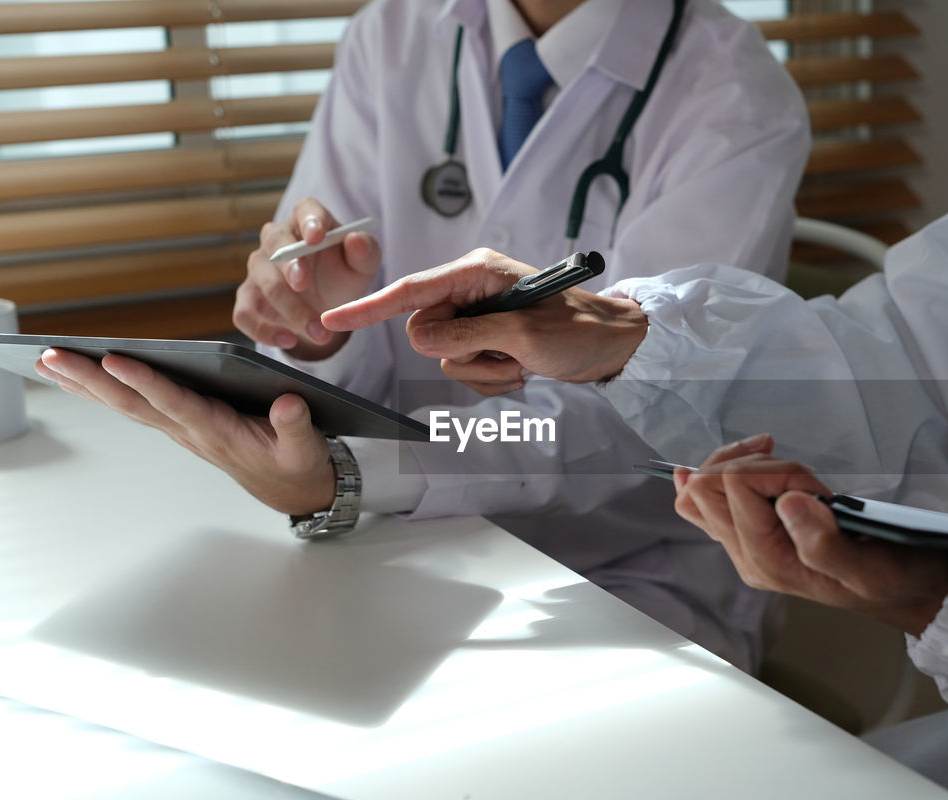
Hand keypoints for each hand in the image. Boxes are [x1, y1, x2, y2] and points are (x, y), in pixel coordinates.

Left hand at [36, 349, 335, 515]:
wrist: (291, 488)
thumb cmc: (295, 464)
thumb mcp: (306, 448)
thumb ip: (296, 426)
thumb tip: (288, 403)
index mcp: (220, 431)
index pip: (176, 403)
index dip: (146, 382)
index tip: (116, 360)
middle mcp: (191, 430)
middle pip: (133, 403)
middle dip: (91, 380)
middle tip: (53, 357)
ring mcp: (182, 428)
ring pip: (127, 404)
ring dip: (86, 384)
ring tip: (49, 361)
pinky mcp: (181, 424)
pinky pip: (135, 405)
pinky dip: (105, 390)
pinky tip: (81, 376)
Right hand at [234, 197, 381, 360]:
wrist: (327, 307)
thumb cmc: (343, 275)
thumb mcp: (362, 266)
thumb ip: (365, 252)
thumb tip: (357, 240)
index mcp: (308, 221)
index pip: (305, 210)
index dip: (309, 221)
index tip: (316, 237)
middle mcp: (277, 239)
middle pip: (276, 243)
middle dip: (289, 264)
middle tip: (303, 284)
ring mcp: (259, 268)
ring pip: (263, 282)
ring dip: (289, 308)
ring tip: (318, 332)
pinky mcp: (249, 298)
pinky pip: (244, 313)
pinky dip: (263, 330)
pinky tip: (288, 340)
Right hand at [321, 249, 647, 394]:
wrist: (614, 346)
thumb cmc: (579, 329)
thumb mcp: (523, 335)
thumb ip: (468, 336)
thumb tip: (420, 338)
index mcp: (476, 272)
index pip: (410, 290)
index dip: (369, 306)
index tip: (333, 319)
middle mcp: (471, 290)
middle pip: (425, 331)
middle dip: (462, 354)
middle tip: (505, 355)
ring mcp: (478, 317)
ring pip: (444, 357)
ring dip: (483, 371)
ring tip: (521, 363)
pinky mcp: (487, 340)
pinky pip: (465, 370)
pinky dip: (492, 378)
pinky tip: (522, 370)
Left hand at [673, 435, 947, 636]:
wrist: (904, 594)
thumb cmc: (894, 581)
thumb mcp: (874, 569)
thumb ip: (827, 544)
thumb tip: (788, 503)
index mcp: (769, 560)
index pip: (736, 488)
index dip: (775, 470)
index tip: (816, 484)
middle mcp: (747, 555)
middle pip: (705, 487)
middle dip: (749, 462)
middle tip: (797, 469)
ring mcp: (744, 546)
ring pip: (702, 490)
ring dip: (740, 463)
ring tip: (784, 463)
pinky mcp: (751, 535)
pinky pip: (712, 501)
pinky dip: (729, 472)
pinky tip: (752, 459)